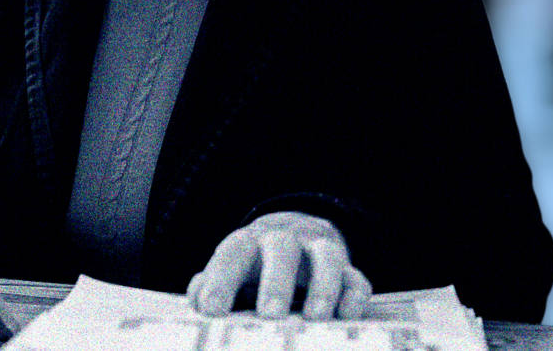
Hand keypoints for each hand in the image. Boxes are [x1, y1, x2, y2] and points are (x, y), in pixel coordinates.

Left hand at [187, 211, 370, 319]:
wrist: (297, 234)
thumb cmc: (255, 264)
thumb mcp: (231, 269)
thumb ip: (210, 284)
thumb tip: (196, 299)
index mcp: (249, 242)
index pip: (232, 254)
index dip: (220, 280)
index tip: (210, 310)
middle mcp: (285, 241)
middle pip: (282, 250)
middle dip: (276, 282)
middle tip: (270, 315)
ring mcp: (319, 251)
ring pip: (326, 257)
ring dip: (322, 287)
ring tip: (315, 318)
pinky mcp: (347, 268)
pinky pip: (356, 277)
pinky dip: (353, 295)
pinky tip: (347, 315)